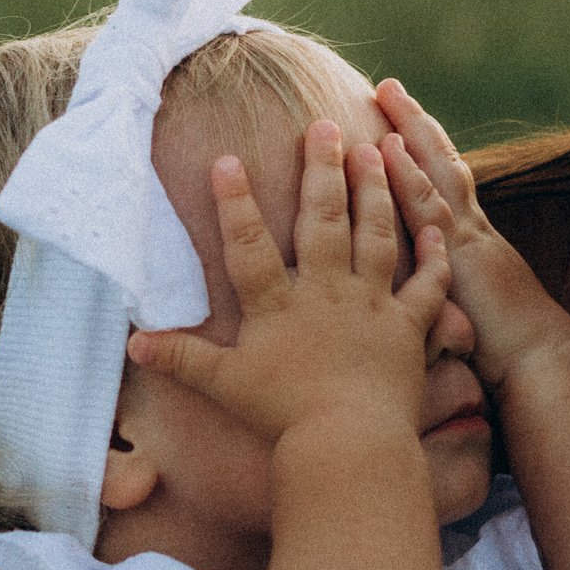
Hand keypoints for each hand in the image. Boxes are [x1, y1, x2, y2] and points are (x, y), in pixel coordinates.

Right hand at [129, 121, 449, 445]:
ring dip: (376, 190)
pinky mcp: (408, 328)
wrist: (348, 443)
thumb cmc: (282, 417)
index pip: (249, 245)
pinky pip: (427, 286)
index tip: (226, 159)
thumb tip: (132, 345)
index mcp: (279, 305)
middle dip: (322, 169)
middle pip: (324, 220)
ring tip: (375, 151)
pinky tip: (437, 227)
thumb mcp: (224, 385)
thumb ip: (181, 359)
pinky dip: (434, 257)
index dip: (235, 202)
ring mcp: (371, 306)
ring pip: (376, 236)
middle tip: (325, 127)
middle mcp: (327, 293)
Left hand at [374, 78, 569, 387]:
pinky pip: (431, 209)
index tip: (398, 122)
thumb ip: (441, 297)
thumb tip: (413, 297)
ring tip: (386, 94)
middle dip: (415, 125)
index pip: (443, 187)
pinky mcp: (463, 258)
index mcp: (470, 244)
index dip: (422, 153)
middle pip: (441, 164)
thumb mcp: (465, 316)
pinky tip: (389, 148)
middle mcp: (471, 231)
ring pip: (437, 173)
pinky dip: (410, 176)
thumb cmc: (503, 356)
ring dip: (411, 131)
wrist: (541, 368)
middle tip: (388, 88)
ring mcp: (469, 240)